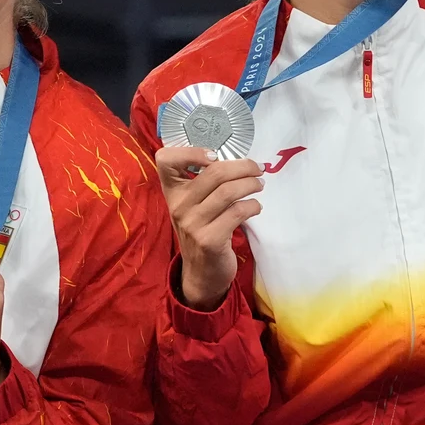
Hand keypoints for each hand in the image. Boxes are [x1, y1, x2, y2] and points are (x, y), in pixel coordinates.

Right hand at [154, 146, 263, 309]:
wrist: (201, 272)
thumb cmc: (201, 231)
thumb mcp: (192, 206)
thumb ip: (203, 183)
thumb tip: (238, 159)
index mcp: (172, 192)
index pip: (165, 160)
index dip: (190, 151)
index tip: (215, 156)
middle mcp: (178, 206)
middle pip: (214, 172)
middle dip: (243, 166)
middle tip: (257, 169)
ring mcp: (192, 224)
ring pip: (229, 191)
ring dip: (251, 184)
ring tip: (259, 184)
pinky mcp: (210, 239)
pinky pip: (237, 212)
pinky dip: (253, 206)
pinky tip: (256, 207)